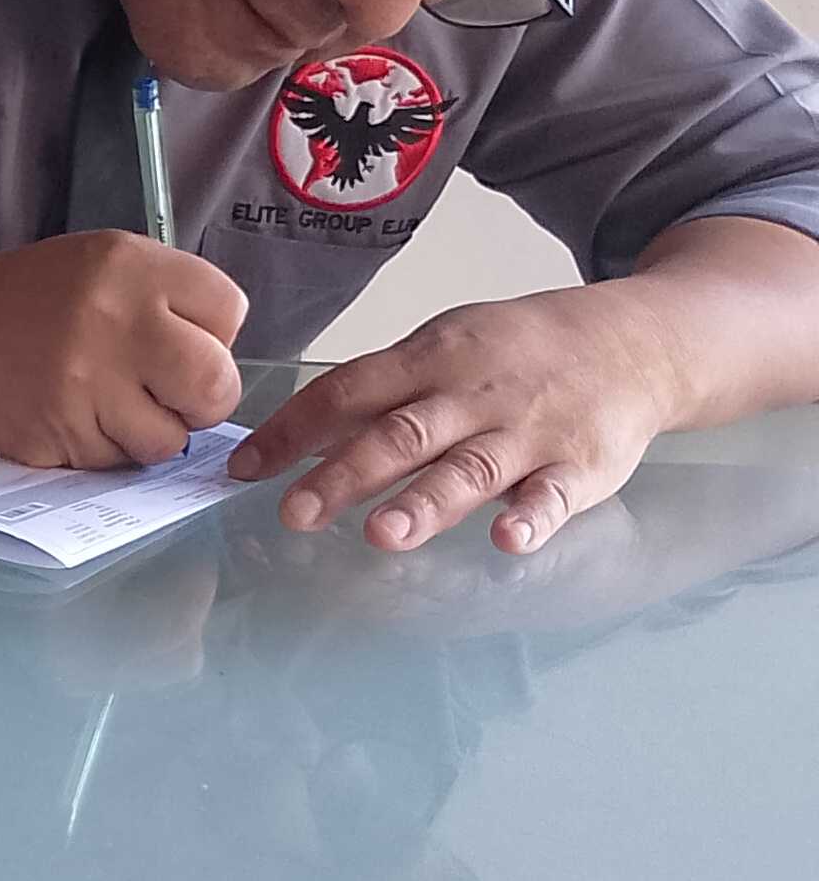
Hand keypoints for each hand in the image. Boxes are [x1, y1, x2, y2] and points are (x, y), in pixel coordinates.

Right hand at [0, 231, 247, 469]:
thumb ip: (171, 297)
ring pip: (170, 440)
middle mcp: (114, 321)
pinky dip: (107, 448)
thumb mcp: (107, 262)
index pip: (229, 313)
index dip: (213, 334)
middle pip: (216, 386)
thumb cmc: (35, 299)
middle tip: (171, 391)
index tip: (181, 337)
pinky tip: (78, 415)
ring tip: (112, 401)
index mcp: (132, 268)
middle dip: (203, 398)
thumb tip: (223, 357)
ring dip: (152, 431)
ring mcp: (86, 384)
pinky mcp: (61, 434)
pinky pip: (119, 462)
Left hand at [227, 284, 682, 553]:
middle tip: (294, 513)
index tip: (244, 470)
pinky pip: (554, 495)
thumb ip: (382, 394)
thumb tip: (301, 438)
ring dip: (424, 502)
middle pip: (400, 434)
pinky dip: (532, 518)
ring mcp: (528, 430)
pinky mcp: (580, 464)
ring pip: (469, 467)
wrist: (636, 341)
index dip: (292, 430)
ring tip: (382, 535)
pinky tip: (505, 540)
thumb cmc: (522, 352)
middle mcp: (472, 394)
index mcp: (430, 359)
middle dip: (344, 475)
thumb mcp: (447, 348)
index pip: (347, 392)